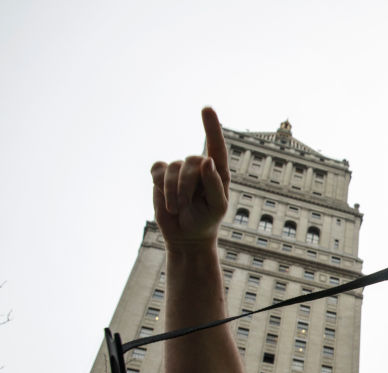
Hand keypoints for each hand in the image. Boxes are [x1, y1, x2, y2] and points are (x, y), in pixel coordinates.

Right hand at [150, 107, 230, 249]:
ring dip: (173, 190)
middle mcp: (199, 167)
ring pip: (173, 167)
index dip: (211, 127)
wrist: (186, 235)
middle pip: (191, 161)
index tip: (206, 108)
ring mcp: (180, 170)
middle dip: (187, 184)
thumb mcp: (217, 207)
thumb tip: (207, 160)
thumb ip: (215, 184)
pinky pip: (157, 170)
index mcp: (217, 172)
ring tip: (177, 207)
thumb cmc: (207, 220)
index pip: (216, 146)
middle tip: (186, 204)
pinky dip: (160, 185)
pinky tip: (166, 199)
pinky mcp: (162, 176)